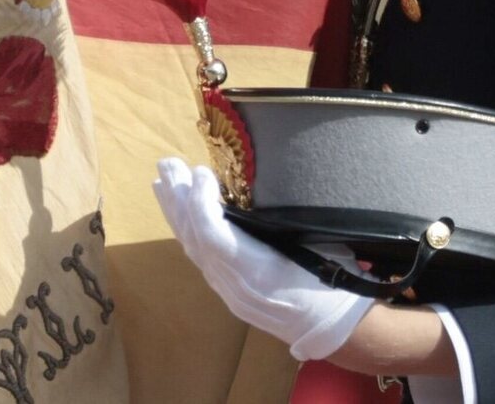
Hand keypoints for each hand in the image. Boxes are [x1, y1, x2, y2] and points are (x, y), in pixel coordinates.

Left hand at [152, 158, 372, 360]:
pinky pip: (201, 257)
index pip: (214, 238)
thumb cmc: (331, 283)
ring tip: (162, 183)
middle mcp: (235, 285)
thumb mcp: (316, 245)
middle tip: (167, 165)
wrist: (332, 328)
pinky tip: (181, 215)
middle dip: (179, 200)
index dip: (201, 203)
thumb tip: (258, 185)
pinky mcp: (230, 291)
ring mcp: (229, 290)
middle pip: (196, 238)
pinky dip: (188, 230)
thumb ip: (284, 220)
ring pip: (194, 248)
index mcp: (258, 274)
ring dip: (177, 212)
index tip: (201, 171)